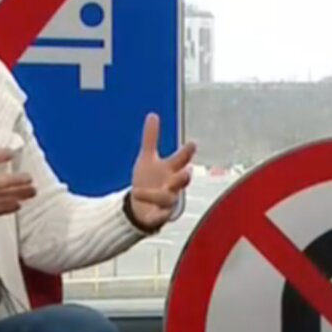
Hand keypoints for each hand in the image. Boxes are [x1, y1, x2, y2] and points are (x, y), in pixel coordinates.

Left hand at [127, 112, 196, 231]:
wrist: (140, 206)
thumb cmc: (148, 181)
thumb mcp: (147, 159)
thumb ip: (151, 138)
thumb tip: (153, 115)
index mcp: (170, 170)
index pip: (181, 159)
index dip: (187, 152)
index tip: (192, 144)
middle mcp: (172, 185)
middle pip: (182, 181)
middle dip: (183, 177)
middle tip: (187, 172)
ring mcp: (168, 202)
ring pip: (169, 199)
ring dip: (158, 195)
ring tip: (139, 191)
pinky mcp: (160, 216)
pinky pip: (160, 216)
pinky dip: (158, 215)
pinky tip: (153, 213)